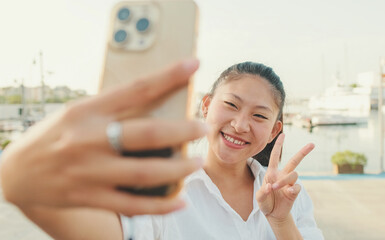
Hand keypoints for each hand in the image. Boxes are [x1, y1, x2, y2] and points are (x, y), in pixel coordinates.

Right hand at [0, 59, 206, 215]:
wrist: (16, 172)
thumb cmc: (55, 135)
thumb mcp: (79, 112)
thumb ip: (113, 110)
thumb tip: (158, 105)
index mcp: (88, 111)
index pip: (136, 89)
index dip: (168, 75)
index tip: (193, 64)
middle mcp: (89, 140)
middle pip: (148, 134)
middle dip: (183, 131)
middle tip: (202, 128)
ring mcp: (89, 172)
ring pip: (145, 173)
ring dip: (179, 170)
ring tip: (197, 164)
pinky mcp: (90, 198)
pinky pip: (132, 205)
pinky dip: (160, 206)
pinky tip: (180, 201)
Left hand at [256, 133, 313, 222]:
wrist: (273, 214)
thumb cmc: (265, 203)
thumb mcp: (259, 198)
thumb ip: (262, 192)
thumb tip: (270, 186)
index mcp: (272, 173)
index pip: (275, 156)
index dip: (278, 145)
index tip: (283, 134)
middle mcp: (282, 175)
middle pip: (294, 161)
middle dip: (303, 152)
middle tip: (312, 144)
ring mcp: (290, 183)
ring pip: (293, 174)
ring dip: (284, 180)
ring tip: (275, 188)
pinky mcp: (294, 192)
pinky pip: (297, 187)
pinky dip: (292, 189)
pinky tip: (288, 192)